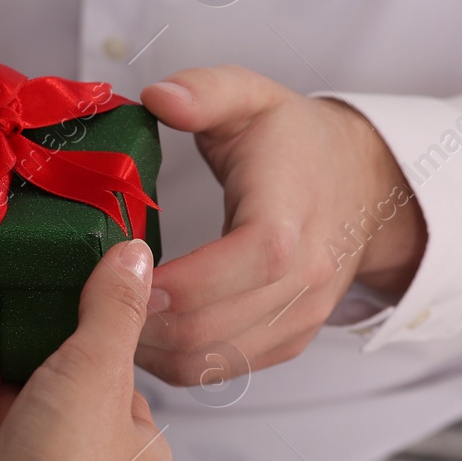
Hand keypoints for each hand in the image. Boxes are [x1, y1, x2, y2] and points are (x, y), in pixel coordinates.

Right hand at [0, 240, 171, 460]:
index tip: (70, 298)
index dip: (96, 340)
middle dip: (41, 362)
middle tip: (15, 308)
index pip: (122, 382)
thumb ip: (111, 311)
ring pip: (20, 427)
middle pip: (66, 402)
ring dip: (1, 386)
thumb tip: (134, 257)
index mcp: (137, 452)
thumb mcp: (96, 372)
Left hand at [136, 65, 426, 384]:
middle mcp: (305, 275)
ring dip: (153, 349)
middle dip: (145, 320)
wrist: (363, 186)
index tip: (124, 265)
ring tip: (112, 315)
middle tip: (97, 294)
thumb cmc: (297, 142)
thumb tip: (159, 96)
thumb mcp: (252, 96)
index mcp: (291, 213)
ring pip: (214, 359)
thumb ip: (206, 91)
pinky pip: (225, 369)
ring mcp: (300, 315)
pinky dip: (176, 362)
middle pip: (217, 326)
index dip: (182, 279)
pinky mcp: (289, 340)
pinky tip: (145, 333)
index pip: (249, 260)